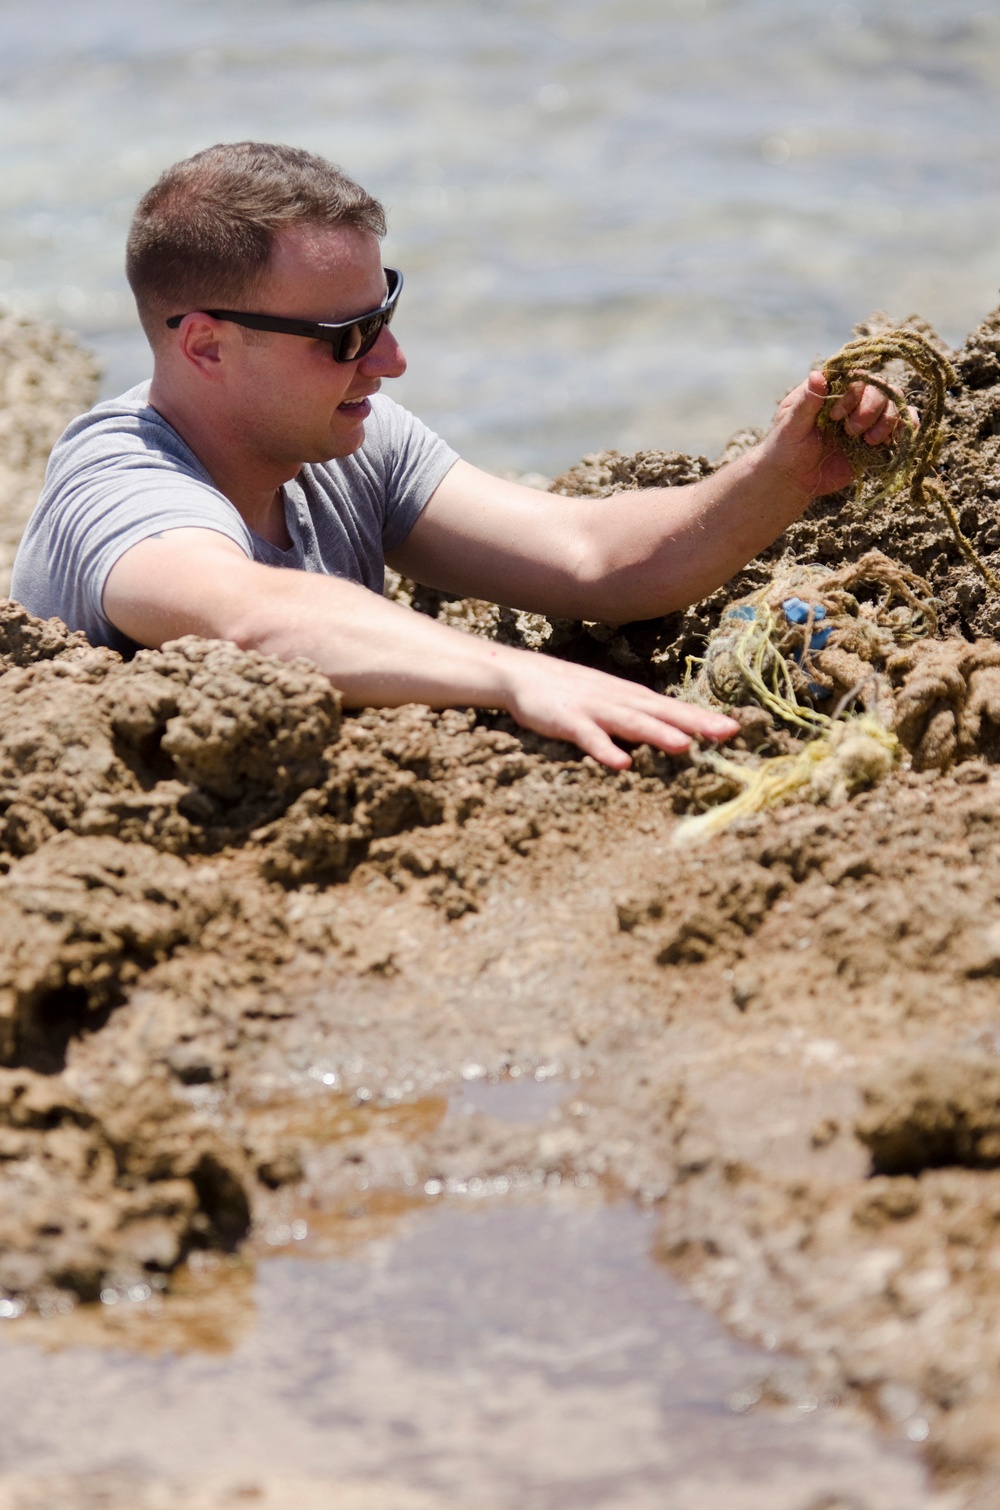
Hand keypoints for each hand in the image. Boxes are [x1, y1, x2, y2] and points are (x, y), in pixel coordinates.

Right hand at [499, 651, 738, 768]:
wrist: (521, 674)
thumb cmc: (570, 691)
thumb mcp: (610, 701)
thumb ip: (637, 716)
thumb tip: (671, 733)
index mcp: (631, 698)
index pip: (673, 708)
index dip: (702, 718)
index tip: (736, 728)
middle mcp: (619, 700)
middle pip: (662, 713)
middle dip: (695, 723)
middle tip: (728, 733)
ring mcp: (594, 709)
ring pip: (631, 723)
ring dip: (658, 733)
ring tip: (685, 745)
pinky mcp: (567, 721)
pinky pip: (589, 738)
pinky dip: (605, 750)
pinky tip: (621, 764)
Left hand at [764, 370, 903, 498]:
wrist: (793, 480)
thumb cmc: (785, 448)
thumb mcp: (791, 426)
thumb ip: (806, 403)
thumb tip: (818, 374)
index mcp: (831, 389)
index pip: (855, 376)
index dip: (853, 393)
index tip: (835, 416)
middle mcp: (852, 400)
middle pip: (879, 389)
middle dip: (870, 409)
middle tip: (851, 431)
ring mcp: (866, 418)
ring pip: (893, 405)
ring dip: (886, 421)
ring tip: (868, 441)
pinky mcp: (875, 439)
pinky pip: (899, 426)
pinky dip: (905, 428)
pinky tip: (896, 438)